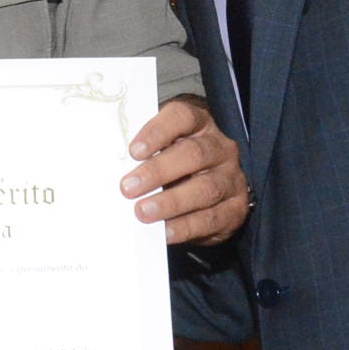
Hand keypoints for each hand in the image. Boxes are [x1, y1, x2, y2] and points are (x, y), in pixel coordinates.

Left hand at [124, 96, 248, 244]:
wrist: (214, 195)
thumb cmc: (177, 166)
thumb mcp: (164, 151)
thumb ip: (145, 154)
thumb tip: (113, 168)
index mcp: (200, 125)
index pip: (182, 118)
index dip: (157, 132)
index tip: (133, 151)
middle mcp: (220, 148)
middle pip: (192, 154)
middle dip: (158, 171)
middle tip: (128, 187)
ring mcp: (231, 178)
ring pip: (204, 188)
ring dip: (170, 202)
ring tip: (143, 211)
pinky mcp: (236, 208)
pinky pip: (211, 218)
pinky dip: (185, 226)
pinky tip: (164, 231)